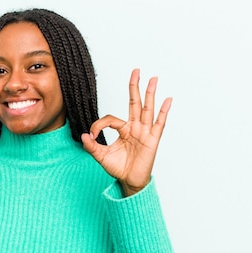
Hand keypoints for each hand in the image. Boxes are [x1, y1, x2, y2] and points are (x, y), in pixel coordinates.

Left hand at [81, 68, 171, 195]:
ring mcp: (144, 132)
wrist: (129, 181)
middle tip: (136, 71)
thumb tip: (83, 135)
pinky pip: (159, 124)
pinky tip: (168, 100)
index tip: (91, 134)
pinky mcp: (152, 140)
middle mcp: (135, 128)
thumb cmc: (119, 168)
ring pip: (147, 109)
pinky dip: (163, 112)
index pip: (111, 119)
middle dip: (135, 87)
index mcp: (123, 130)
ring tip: (153, 79)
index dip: (99, 124)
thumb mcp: (101, 156)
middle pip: (134, 103)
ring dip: (150, 94)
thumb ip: (92, 146)